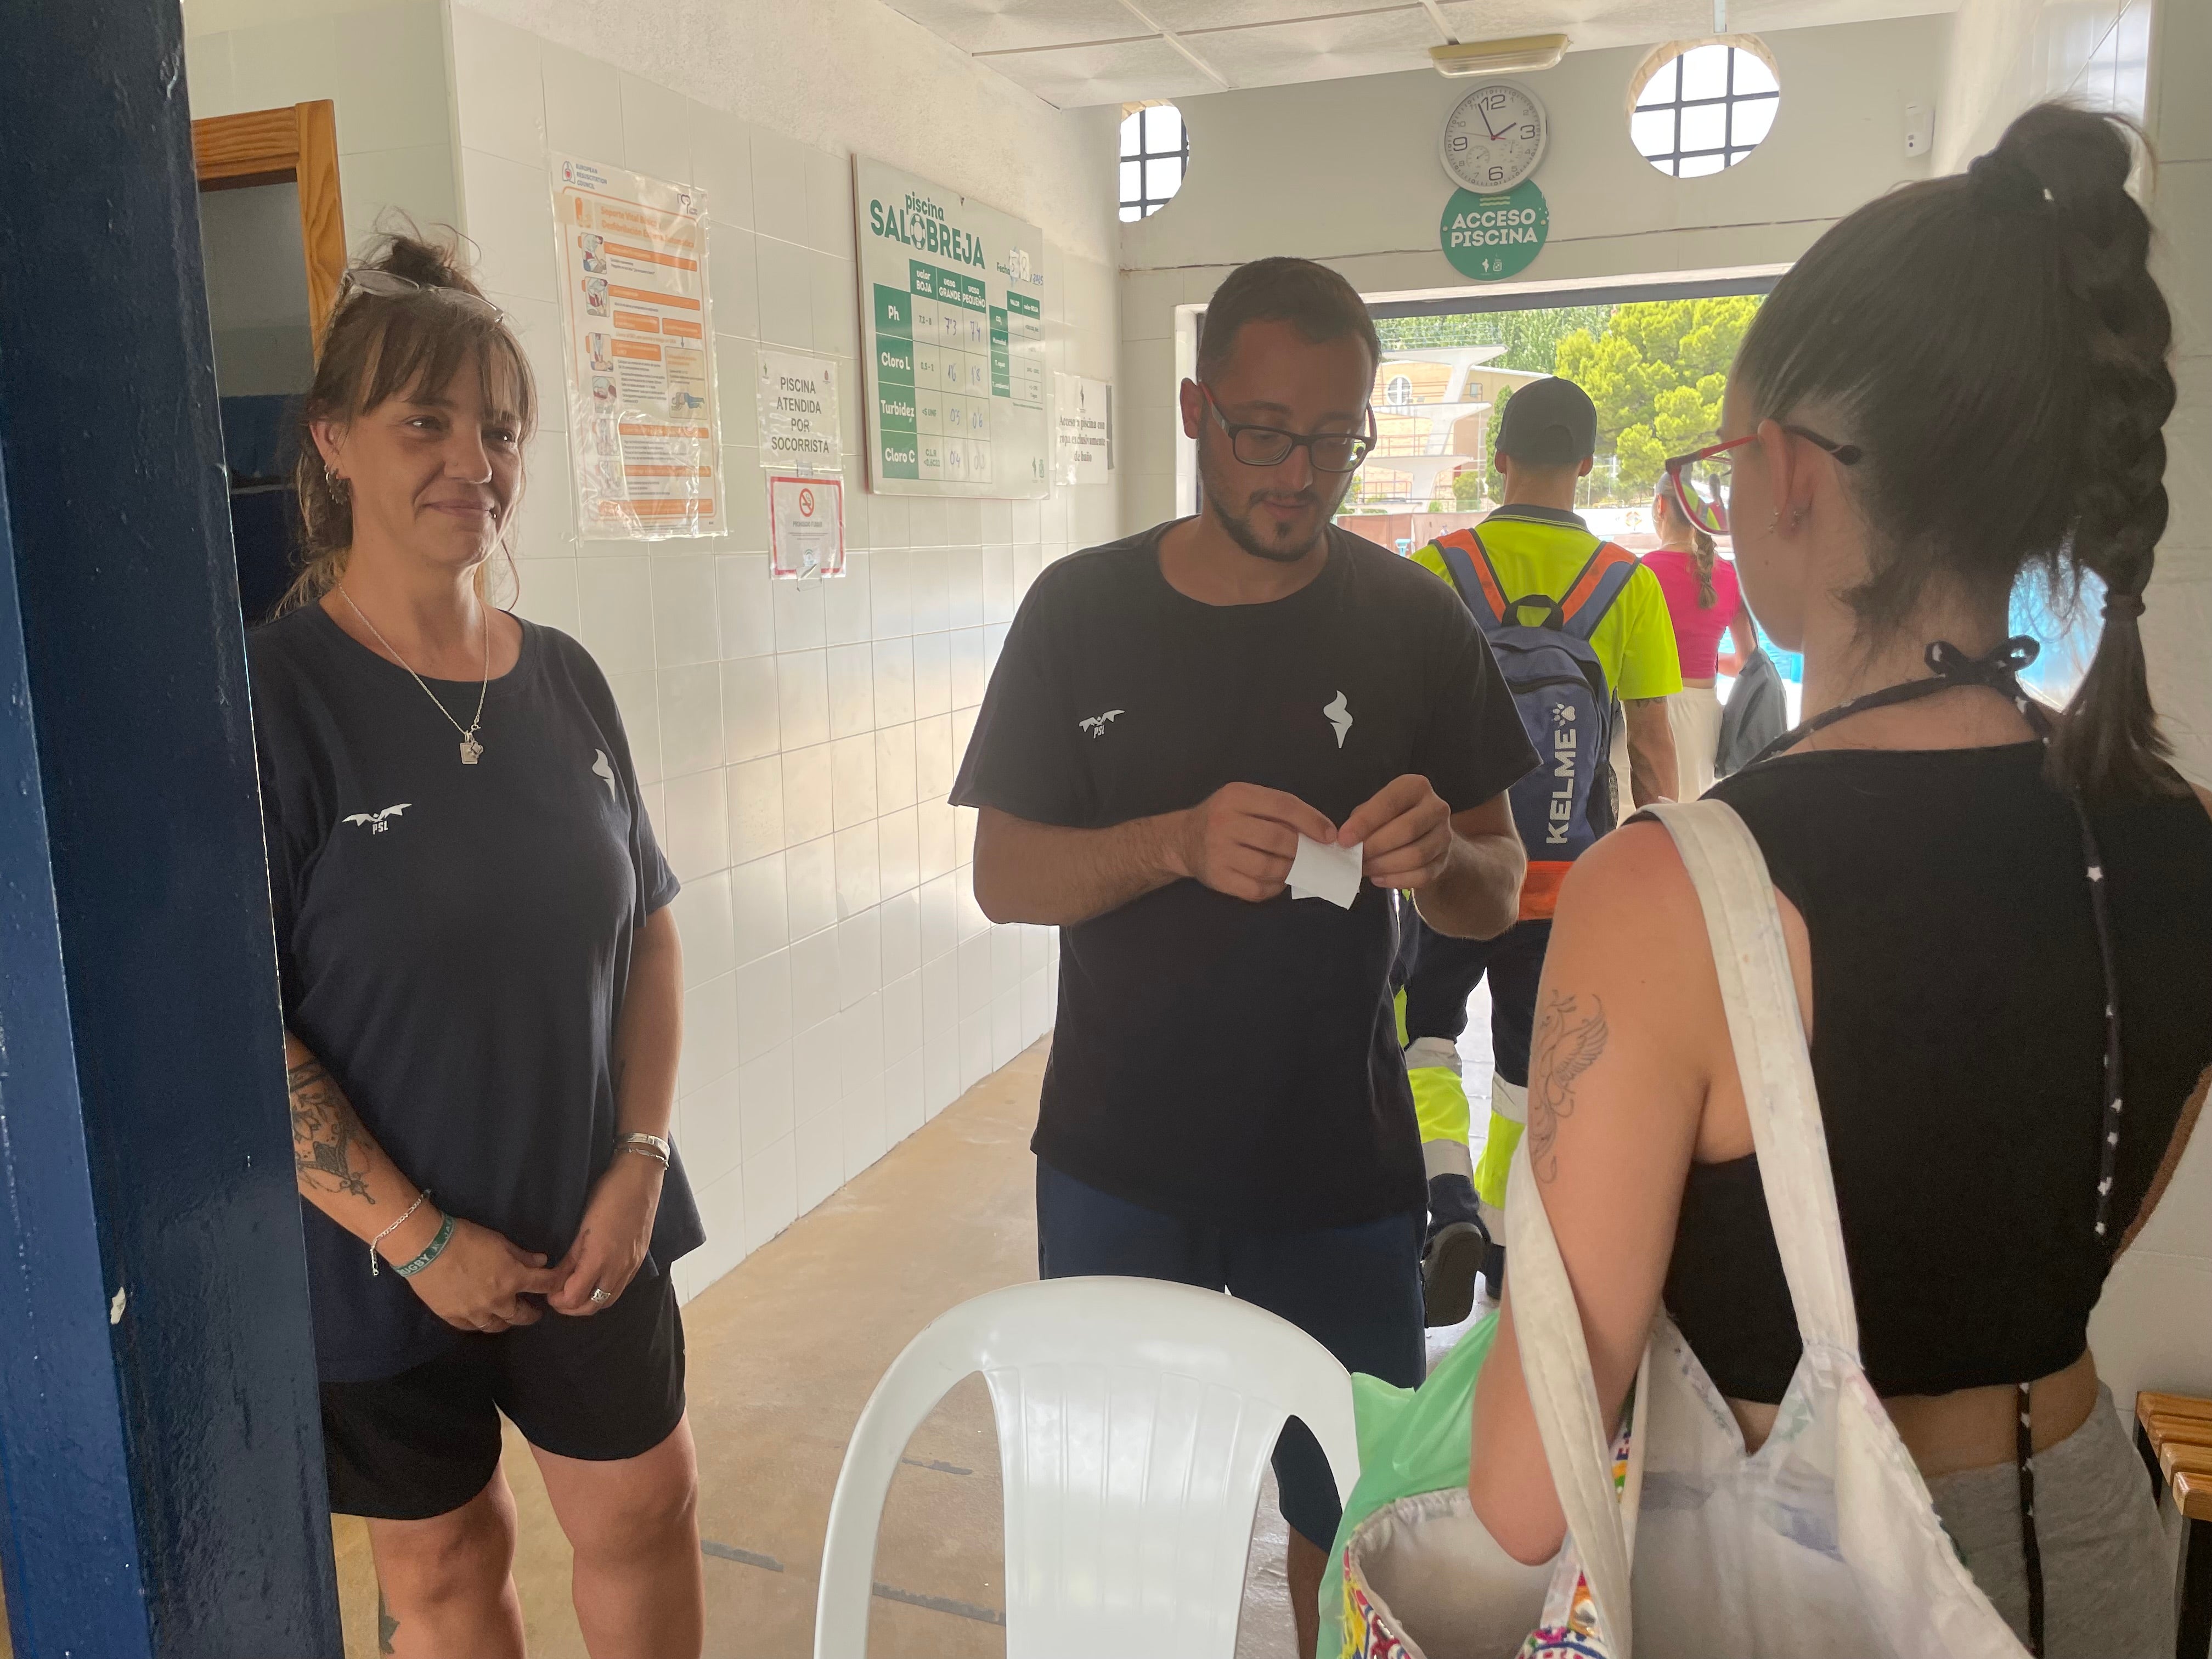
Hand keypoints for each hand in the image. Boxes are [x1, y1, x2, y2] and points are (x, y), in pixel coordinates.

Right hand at [404, 1216, 562, 1333]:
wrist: (427, 1248)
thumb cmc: (466, 1238)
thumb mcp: (500, 1241)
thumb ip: (522, 1255)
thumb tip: (542, 1262)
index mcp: (513, 1279)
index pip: (544, 1285)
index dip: (554, 1284)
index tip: (557, 1286)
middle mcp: (498, 1301)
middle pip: (522, 1316)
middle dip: (531, 1314)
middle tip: (534, 1312)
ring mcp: (475, 1313)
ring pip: (497, 1326)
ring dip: (507, 1322)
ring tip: (509, 1318)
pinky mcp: (453, 1317)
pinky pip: (471, 1328)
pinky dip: (480, 1324)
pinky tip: (482, 1320)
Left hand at [548, 1152, 663, 1315]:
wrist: (640, 1180)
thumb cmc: (607, 1196)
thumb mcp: (582, 1227)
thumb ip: (570, 1258)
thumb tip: (556, 1278)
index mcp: (599, 1259)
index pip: (574, 1298)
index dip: (558, 1300)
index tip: (548, 1293)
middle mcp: (618, 1268)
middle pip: (592, 1307)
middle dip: (571, 1307)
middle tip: (557, 1297)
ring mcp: (631, 1266)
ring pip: (607, 1301)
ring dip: (589, 1302)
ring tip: (575, 1290)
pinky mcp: (638, 1260)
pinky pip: (619, 1288)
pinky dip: (604, 1292)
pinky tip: (595, 1280)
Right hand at [1167, 782, 1334, 903]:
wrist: (1184, 839)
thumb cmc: (1224, 818)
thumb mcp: (1245, 800)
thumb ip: (1277, 810)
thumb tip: (1319, 830)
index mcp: (1236, 796)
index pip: (1283, 806)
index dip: (1311, 821)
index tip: (1329, 835)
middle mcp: (1224, 822)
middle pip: (1278, 838)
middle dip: (1302, 849)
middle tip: (1312, 855)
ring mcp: (1218, 852)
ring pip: (1269, 866)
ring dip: (1290, 870)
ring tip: (1294, 867)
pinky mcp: (1217, 878)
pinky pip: (1256, 889)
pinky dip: (1274, 887)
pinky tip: (1276, 880)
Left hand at [1340, 774, 1454, 889]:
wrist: (1428, 836)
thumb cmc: (1395, 818)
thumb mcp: (1377, 808)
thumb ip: (1362, 818)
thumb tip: (1346, 838)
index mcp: (1416, 787)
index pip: (1390, 803)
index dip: (1365, 822)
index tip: (1344, 839)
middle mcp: (1436, 808)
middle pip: (1406, 830)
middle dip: (1375, 846)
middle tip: (1355, 858)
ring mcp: (1444, 835)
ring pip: (1415, 856)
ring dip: (1384, 865)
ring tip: (1365, 868)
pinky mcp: (1445, 860)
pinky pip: (1421, 875)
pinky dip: (1396, 880)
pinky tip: (1379, 878)